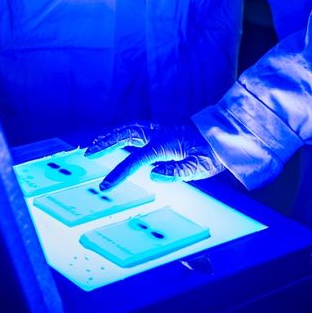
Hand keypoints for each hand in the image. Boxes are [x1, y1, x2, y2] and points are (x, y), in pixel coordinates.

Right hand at [84, 122, 223, 189]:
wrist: (223, 136)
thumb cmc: (212, 153)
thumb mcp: (199, 167)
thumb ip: (177, 171)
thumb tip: (154, 174)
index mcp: (166, 143)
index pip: (137, 159)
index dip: (119, 172)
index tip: (105, 185)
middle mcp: (160, 132)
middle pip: (127, 133)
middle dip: (106, 143)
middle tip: (88, 153)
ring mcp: (160, 128)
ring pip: (130, 127)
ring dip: (111, 135)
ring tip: (94, 144)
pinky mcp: (162, 128)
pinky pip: (137, 127)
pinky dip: (122, 131)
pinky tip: (114, 138)